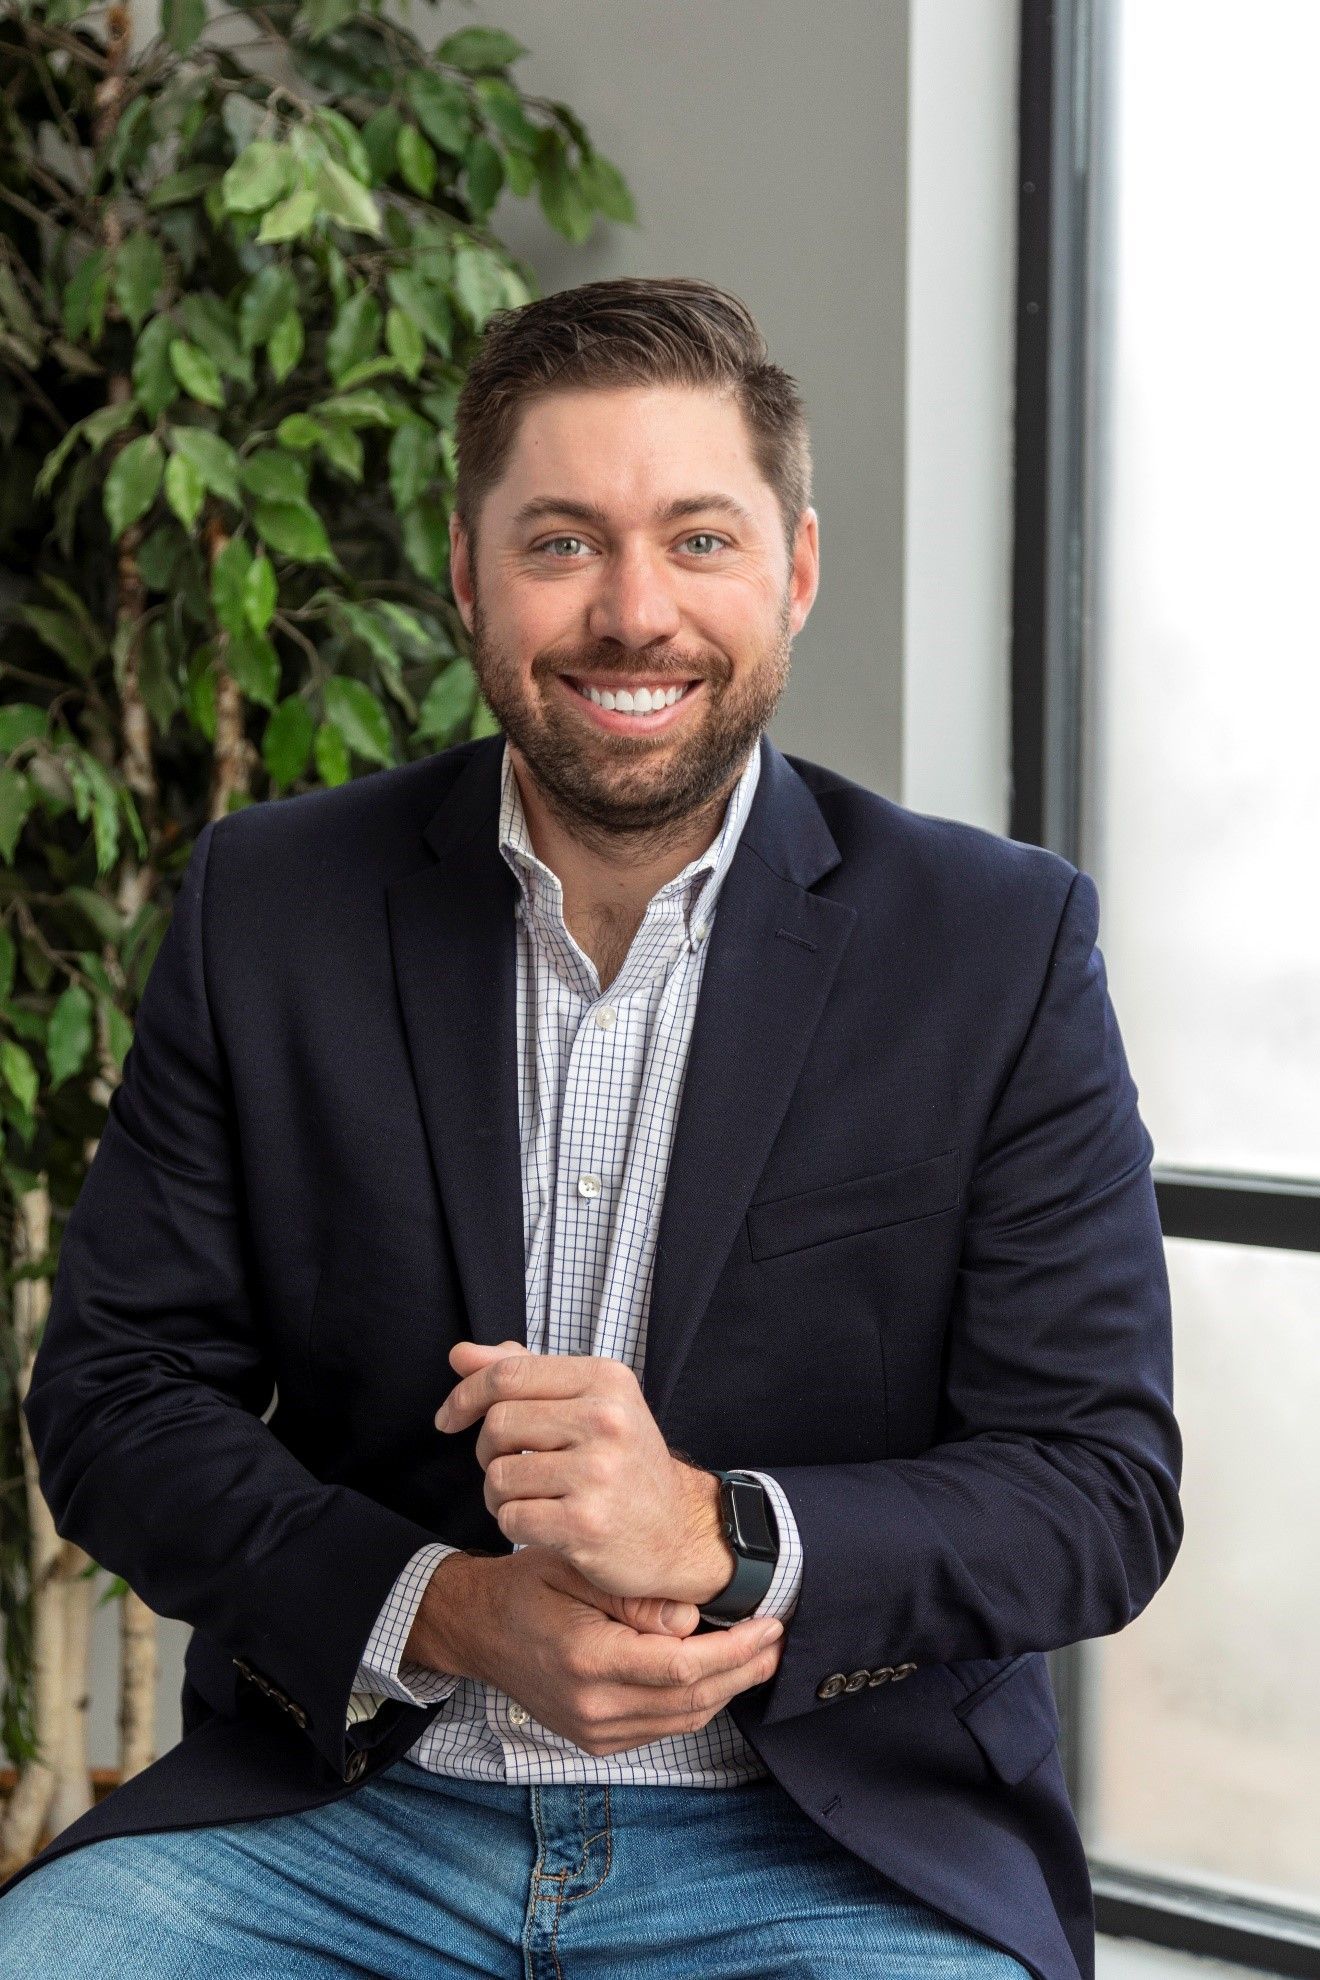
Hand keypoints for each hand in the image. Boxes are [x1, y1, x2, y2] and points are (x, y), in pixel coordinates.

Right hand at [412, 1545, 784, 1758]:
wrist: (479, 1628)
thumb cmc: (528, 1586)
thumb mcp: (576, 1570)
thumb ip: (634, 1599)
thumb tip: (691, 1620)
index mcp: (587, 1658)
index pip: (681, 1667)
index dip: (735, 1650)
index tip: (770, 1624)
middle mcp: (592, 1706)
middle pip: (692, 1700)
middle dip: (744, 1670)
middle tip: (779, 1639)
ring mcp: (592, 1731)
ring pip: (682, 1720)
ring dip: (727, 1690)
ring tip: (759, 1656)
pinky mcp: (594, 1741)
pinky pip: (661, 1728)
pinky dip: (695, 1703)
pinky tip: (716, 1674)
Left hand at [435, 1340, 734, 1603]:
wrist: (677, 1532)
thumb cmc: (624, 1463)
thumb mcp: (589, 1404)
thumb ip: (525, 1375)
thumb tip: (461, 1354)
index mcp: (607, 1379)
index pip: (509, 1374)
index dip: (465, 1395)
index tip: (448, 1418)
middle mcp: (607, 1420)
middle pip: (498, 1424)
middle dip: (487, 1451)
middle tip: (509, 1466)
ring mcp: (598, 1473)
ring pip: (498, 1476)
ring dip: (499, 1494)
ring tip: (531, 1497)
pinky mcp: (586, 1524)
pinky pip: (510, 1517)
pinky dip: (514, 1523)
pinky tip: (543, 1523)